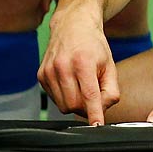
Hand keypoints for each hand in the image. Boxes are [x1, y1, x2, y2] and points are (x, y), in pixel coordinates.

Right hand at [39, 6, 118, 124]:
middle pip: (75, 105)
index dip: (93, 113)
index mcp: (83, 62)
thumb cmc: (93, 46)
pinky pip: (54, 99)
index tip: (97, 125)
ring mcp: (49, 71)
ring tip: (82, 87)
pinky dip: (65, 97)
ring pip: (63, 105)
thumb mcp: (109, 65)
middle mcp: (63, 67)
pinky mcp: (41, 75)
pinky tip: (70, 83)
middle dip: (86, 108)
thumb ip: (111, 90)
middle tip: (94, 96)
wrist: (72, 26)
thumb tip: (102, 111)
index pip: (89, 95)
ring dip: (75, 104)